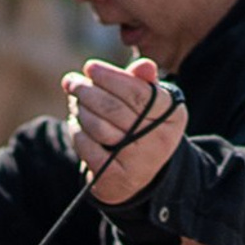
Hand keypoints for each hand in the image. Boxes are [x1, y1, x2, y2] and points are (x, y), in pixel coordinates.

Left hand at [65, 58, 183, 206]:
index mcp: (173, 117)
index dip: (111, 77)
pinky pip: (89, 149)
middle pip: (115, 109)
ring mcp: (138, 163)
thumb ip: (143, 82)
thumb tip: (142, 65)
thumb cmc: (141, 127)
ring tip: (74, 101)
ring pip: (100, 128)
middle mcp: (160, 142)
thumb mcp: (148, 104)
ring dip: (81, 111)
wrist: (136, 176)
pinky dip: (78, 133)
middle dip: (88, 92)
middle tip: (71, 82)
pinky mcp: (116, 179)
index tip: (89, 67)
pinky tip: (75, 123)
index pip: (138, 92)